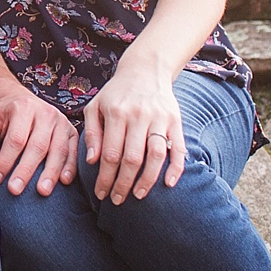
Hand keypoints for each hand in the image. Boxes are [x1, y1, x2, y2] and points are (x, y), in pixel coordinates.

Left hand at [0, 87, 79, 195]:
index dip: (5, 160)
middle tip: (14, 190)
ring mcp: (62, 122)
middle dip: (25, 170)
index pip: (15, 138)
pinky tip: (64, 181)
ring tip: (42, 191)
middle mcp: (46, 113)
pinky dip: (70, 167)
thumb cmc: (4, 118)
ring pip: (58, 150)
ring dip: (51, 172)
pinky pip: (74, 151)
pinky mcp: (72, 133)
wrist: (23, 103)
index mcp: (23, 107)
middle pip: (38, 145)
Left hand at [81, 65, 185, 203]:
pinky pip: (179, 148)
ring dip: (147, 180)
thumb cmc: (115, 93)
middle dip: (123, 184)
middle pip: (132, 158)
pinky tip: (168, 184)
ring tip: (137, 195)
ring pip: (156, 155)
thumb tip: (92, 161)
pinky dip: (176, 168)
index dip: (105, 177)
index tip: (101, 193)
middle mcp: (139, 115)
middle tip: (117, 200)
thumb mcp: (95, 106)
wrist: (145, 70)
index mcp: (116, 112)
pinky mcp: (176, 121)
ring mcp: (160, 118)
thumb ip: (91, 132)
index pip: (110, 153)